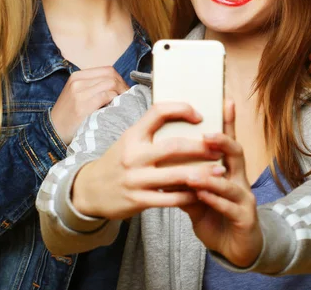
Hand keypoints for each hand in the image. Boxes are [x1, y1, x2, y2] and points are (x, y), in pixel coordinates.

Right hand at [50, 66, 128, 143]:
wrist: (53, 132)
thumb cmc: (69, 115)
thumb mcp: (78, 94)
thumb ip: (94, 87)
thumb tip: (120, 86)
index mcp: (77, 76)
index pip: (107, 70)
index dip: (120, 79)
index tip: (125, 91)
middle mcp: (78, 81)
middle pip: (111, 75)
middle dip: (124, 86)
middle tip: (129, 98)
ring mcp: (79, 92)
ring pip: (111, 84)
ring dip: (122, 93)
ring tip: (124, 103)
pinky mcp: (82, 105)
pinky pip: (107, 96)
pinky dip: (116, 101)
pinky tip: (116, 108)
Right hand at [72, 102, 223, 219]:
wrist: (89, 190)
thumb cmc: (118, 160)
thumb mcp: (128, 139)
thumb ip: (151, 130)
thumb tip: (183, 116)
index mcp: (133, 135)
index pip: (158, 112)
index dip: (181, 109)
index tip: (200, 115)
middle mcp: (134, 155)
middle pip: (174, 146)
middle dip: (201, 147)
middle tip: (219, 147)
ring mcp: (136, 179)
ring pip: (176, 175)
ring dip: (202, 173)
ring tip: (220, 171)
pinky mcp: (138, 200)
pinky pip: (170, 198)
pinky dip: (189, 195)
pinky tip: (202, 192)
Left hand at [180, 101, 262, 267]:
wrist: (234, 249)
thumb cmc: (214, 216)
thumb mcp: (196, 197)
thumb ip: (183, 180)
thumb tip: (161, 164)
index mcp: (227, 170)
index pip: (226, 142)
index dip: (227, 122)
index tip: (225, 101)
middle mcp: (238, 179)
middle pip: (236, 153)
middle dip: (222, 142)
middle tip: (205, 136)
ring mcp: (244, 198)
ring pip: (231, 182)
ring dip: (211, 177)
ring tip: (192, 174)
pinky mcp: (245, 218)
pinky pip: (231, 207)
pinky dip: (216, 201)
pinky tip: (203, 196)